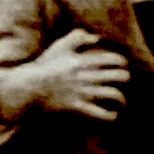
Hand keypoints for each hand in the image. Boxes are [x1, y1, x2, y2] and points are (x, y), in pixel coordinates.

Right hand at [18, 31, 132, 122]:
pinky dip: (109, 115)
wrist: (28, 88)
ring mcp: (81, 92)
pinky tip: (112, 115)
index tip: (123, 66)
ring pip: (112, 94)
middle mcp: (86, 76)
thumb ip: (78, 37)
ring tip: (122, 101)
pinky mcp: (75, 107)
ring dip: (121, 99)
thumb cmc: (44, 67)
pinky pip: (98, 113)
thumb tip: (96, 37)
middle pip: (118, 76)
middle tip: (125, 81)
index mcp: (84, 61)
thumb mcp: (60, 47)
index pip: (114, 60)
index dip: (122, 63)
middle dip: (125, 79)